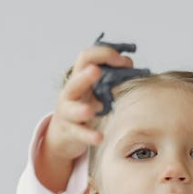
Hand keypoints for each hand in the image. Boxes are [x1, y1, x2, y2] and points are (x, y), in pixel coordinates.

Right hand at [45, 45, 133, 162]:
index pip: (86, 58)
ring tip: (89, 112)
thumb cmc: (83, 104)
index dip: (104, 55)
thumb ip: (110, 76)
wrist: (64, 131)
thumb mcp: (95, 88)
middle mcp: (70, 93)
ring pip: (71, 110)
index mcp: (78, 78)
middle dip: (85, 77)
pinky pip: (79, 133)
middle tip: (96, 72)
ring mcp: (67, 113)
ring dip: (80, 110)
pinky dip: (89, 136)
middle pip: (74, 82)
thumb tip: (129, 63)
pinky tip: (99, 138)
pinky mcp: (70, 130)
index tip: (124, 61)